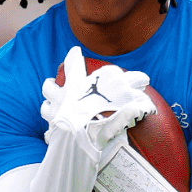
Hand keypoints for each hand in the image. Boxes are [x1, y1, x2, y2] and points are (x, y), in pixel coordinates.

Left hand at [41, 47, 154, 164]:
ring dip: (48, 107)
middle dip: (51, 85)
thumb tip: (147, 95)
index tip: (74, 51)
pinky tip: (52, 136)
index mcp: (75, 87)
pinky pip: (47, 133)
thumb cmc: (95, 118)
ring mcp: (52, 115)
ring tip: (51, 108)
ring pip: (44, 107)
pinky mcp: (51, 133)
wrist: (76, 140)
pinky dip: (50, 134)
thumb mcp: (117, 104)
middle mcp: (60, 98)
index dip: (74, 58)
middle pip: (49, 86)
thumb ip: (133, 98)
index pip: (73, 67)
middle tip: (53, 85)